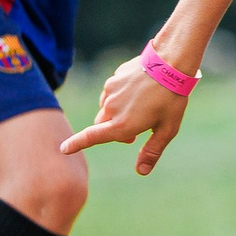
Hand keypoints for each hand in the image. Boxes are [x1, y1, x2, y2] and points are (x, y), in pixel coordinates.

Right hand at [60, 55, 191, 175]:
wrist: (170, 63)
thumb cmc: (171, 99)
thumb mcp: (167, 129)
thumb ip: (151, 151)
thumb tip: (141, 172)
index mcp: (122, 125)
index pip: (92, 137)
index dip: (76, 144)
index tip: (64, 149)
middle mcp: (111, 109)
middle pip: (101, 125)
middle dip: (113, 130)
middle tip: (136, 130)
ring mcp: (110, 92)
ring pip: (106, 109)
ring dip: (116, 113)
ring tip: (141, 107)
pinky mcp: (113, 79)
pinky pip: (111, 93)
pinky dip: (120, 97)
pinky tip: (138, 92)